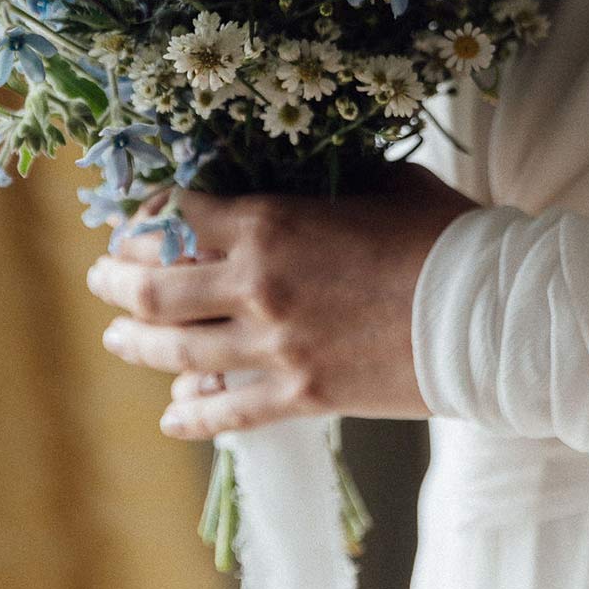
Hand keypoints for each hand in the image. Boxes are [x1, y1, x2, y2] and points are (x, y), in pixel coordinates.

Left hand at [87, 162, 477, 437]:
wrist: (487, 313)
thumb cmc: (440, 233)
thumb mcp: (379, 182)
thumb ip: (328, 182)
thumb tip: (307, 171)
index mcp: (270, 223)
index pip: (178, 217)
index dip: (146, 215)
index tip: (134, 216)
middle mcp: (256, 287)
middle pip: (157, 291)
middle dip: (118, 281)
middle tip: (101, 275)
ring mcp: (274, 349)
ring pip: (178, 354)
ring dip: (137, 344)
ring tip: (116, 338)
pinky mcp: (300, 397)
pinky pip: (227, 414)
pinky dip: (192, 416)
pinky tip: (172, 416)